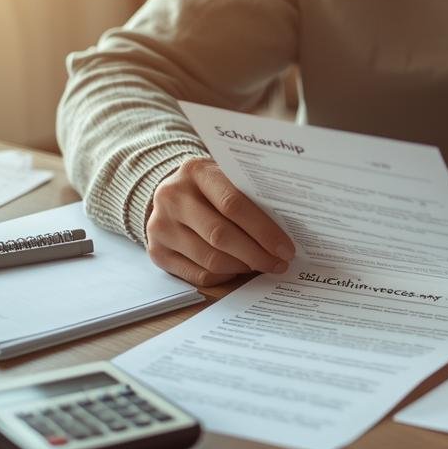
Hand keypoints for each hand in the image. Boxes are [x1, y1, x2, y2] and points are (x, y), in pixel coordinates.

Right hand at [145, 158, 295, 286]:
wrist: (170, 193)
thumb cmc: (211, 186)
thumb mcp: (227, 177)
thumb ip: (250, 195)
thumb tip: (291, 228)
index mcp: (196, 171)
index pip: (233, 204)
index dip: (263, 230)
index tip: (287, 248)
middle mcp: (172, 197)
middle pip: (221, 235)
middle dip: (257, 254)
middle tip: (279, 263)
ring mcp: (160, 226)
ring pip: (211, 259)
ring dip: (243, 267)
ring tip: (262, 265)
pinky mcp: (157, 252)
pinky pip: (198, 275)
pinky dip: (225, 277)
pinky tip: (239, 269)